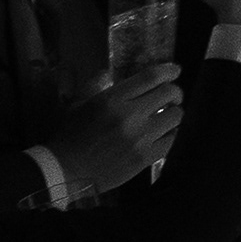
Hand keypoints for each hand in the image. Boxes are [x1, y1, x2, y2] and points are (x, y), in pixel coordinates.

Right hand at [48, 61, 187, 195]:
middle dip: (174, 92)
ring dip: (173, 113)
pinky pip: (172, 140)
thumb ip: (94, 84)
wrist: (64, 171)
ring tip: (166, 116)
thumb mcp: (77, 104)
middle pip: (170, 94)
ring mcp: (139, 138)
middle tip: (171, 96)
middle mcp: (129, 116)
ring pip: (176, 116)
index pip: (151, 77)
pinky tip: (163, 134)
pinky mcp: (145, 158)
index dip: (168, 70)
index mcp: (112, 99)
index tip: (175, 70)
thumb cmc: (69, 136)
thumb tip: (108, 72)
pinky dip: (171, 134)